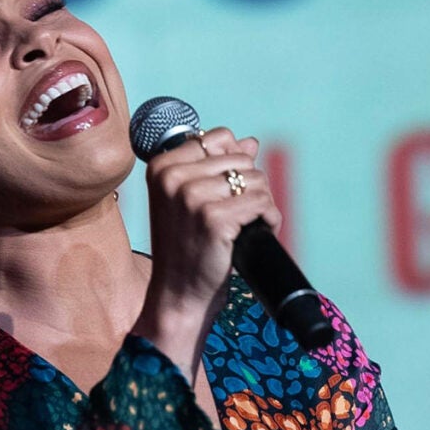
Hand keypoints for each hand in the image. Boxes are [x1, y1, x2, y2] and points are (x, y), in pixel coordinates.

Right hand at [132, 128, 281, 378]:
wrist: (178, 292)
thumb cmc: (185, 246)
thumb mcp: (190, 200)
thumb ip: (216, 166)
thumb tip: (250, 142)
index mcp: (162, 166)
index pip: (218, 137)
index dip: (233, 163)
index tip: (226, 190)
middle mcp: (172, 177)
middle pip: (241, 158)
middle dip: (249, 186)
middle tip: (237, 214)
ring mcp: (191, 197)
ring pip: (256, 179)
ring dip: (261, 203)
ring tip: (244, 225)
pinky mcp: (213, 218)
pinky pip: (262, 203)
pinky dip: (268, 219)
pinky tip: (253, 233)